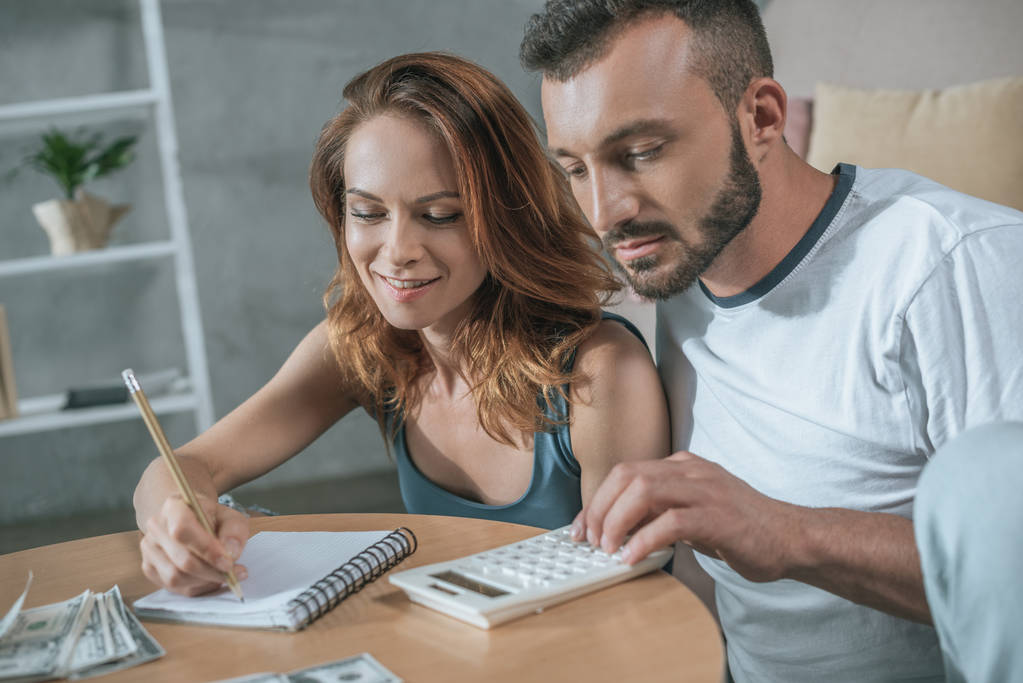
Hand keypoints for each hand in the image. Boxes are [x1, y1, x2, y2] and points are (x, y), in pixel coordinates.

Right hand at [139, 493, 249, 595]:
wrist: (190, 519)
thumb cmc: (210, 518)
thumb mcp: (230, 517)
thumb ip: (234, 531)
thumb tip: (231, 553)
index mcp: (173, 507)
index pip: (183, 529)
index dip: (206, 549)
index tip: (228, 562)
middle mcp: (155, 527)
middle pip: (181, 559)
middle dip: (211, 572)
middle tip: (234, 574)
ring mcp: (149, 549)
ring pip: (175, 577)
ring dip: (204, 581)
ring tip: (224, 576)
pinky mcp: (149, 568)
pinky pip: (173, 587)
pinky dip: (196, 587)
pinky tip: (210, 579)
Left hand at [573, 451, 801, 581]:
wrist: (791, 537)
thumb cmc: (741, 529)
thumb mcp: (693, 512)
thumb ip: (659, 513)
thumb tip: (618, 529)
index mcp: (683, 466)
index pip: (626, 472)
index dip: (597, 500)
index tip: (582, 528)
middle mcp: (691, 470)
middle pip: (627, 476)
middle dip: (600, 509)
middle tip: (591, 541)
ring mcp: (705, 489)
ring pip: (643, 490)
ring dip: (616, 521)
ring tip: (608, 549)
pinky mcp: (718, 516)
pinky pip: (670, 522)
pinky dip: (644, 539)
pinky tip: (633, 558)